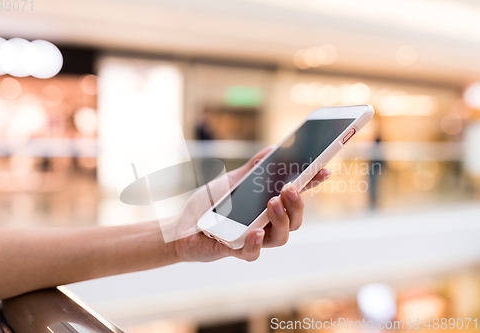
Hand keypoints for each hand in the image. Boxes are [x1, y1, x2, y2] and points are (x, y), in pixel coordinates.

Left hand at [173, 146, 330, 262]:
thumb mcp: (230, 182)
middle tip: (288, 186)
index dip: (312, 185)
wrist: (180, 227)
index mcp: (267, 206)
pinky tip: (253, 231)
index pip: (295, 196)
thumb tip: (272, 149)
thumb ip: (251, 169)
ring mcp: (253, 239)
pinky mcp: (235, 250)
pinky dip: (255, 243)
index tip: (325, 170)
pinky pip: (252, 253)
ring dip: (281, 219)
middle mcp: (265, 224)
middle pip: (295, 219)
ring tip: (273, 202)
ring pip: (281, 237)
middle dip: (297, 203)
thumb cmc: (208, 205)